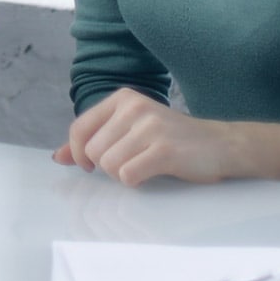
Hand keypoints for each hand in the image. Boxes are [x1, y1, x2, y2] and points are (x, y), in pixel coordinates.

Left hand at [51, 87, 279, 186]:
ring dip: (124, 174)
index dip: (78, 153)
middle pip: (93, 152)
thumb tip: (57, 157)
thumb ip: (94, 140)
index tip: (88, 165)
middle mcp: (133, 107)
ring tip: (145, 166)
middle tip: (133, 163)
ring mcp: (149, 126)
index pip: (79, 129)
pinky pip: (128, 176)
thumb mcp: (131, 130)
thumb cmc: (172, 140)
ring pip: (109, 166)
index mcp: (122, 99)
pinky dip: (137, 181)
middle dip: (108, 166)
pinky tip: (154, 172)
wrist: (222, 145)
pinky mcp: (163, 149)